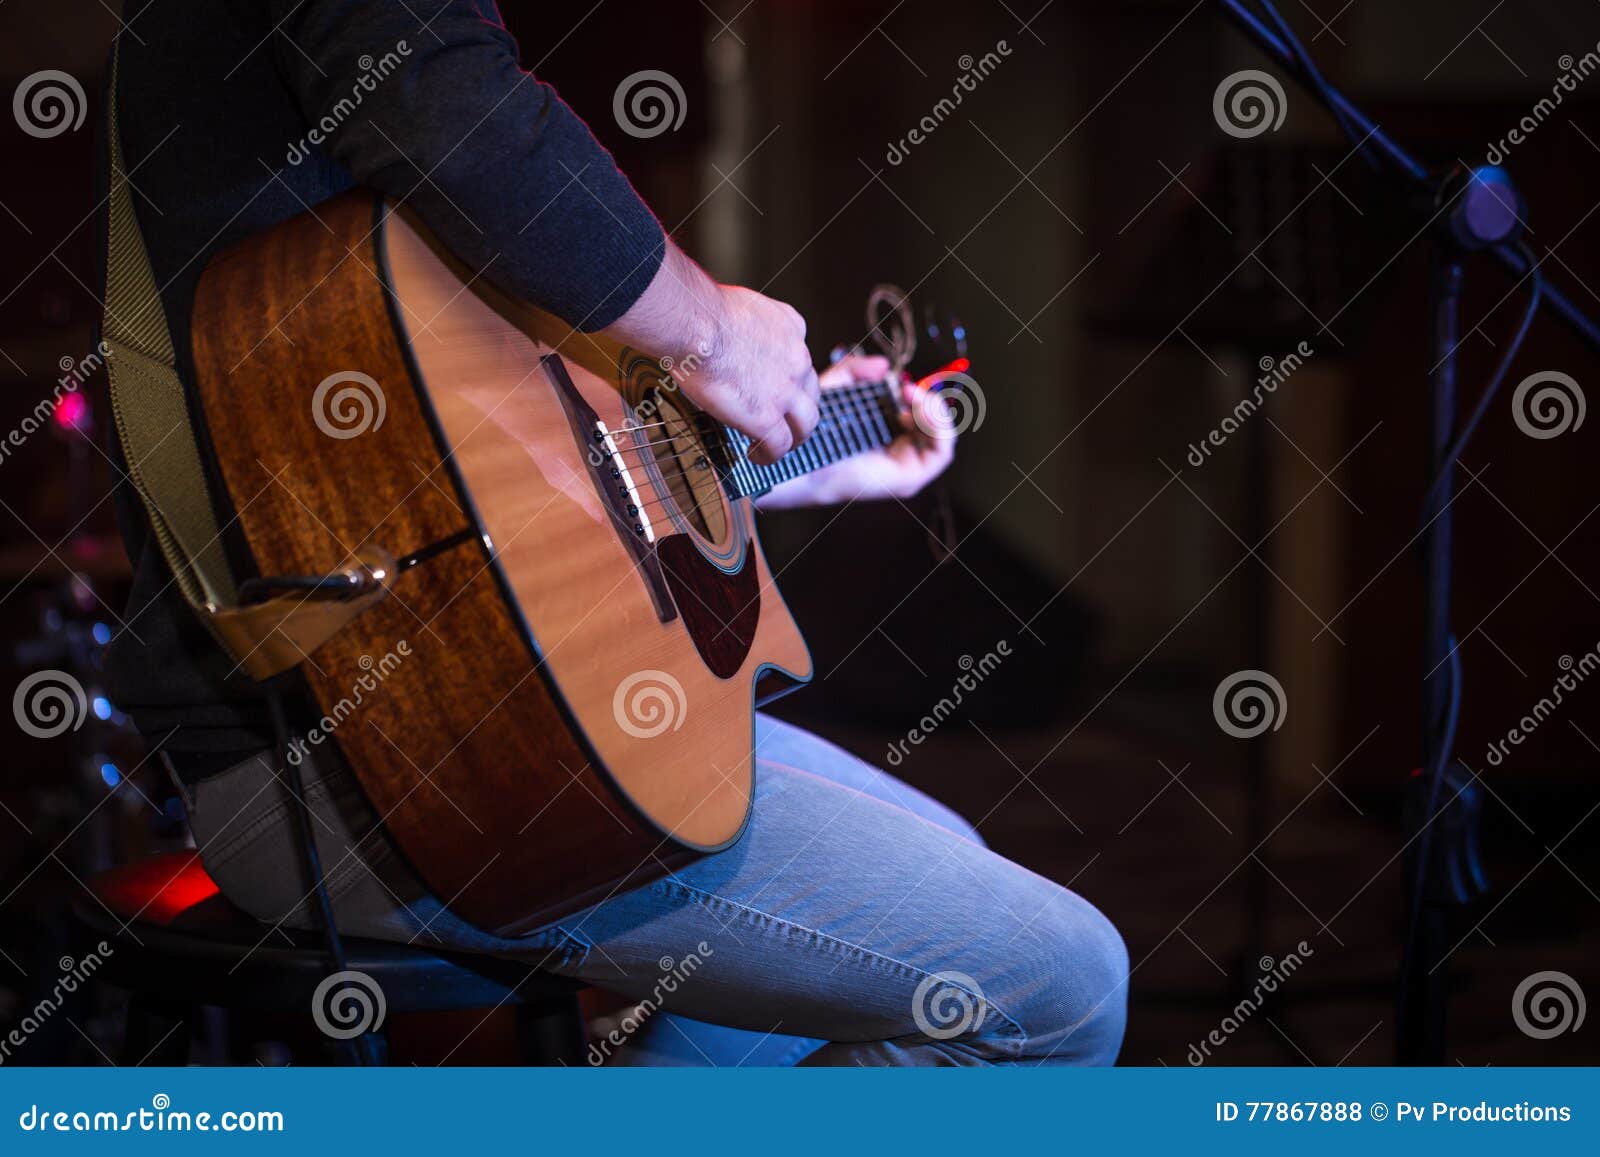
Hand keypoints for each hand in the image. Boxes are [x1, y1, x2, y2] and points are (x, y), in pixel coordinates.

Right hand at [681, 286, 819, 464]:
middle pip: (811, 391)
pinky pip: (779, 445)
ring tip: (779, 444)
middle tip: (786, 418)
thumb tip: (721, 333)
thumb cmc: (701, 310)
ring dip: (794, 436)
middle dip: (800, 408)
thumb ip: (742, 324)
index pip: (799, 355)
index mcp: (789, 326)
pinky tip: (757, 456)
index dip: (789, 374)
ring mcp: (786, 391)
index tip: (775, 383)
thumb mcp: (737, 306)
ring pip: (806, 422)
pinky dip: (770, 455)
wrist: (697, 323)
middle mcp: (796, 358)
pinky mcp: (768, 417)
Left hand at [755, 354, 956, 509]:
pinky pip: (942, 454)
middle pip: (934, 425)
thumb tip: (884, 366)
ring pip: (942, 437)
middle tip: (906, 388)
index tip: (901, 382)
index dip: (919, 395)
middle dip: (927, 400)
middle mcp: (898, 452)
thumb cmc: (812, 431)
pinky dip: (938, 427)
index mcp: (883, 434)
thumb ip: (857, 371)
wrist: (801, 457)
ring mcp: (905, 467)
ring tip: (910, 396)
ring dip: (934, 410)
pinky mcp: (909, 479)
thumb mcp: (838, 389)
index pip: (919, 414)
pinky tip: (914, 409)